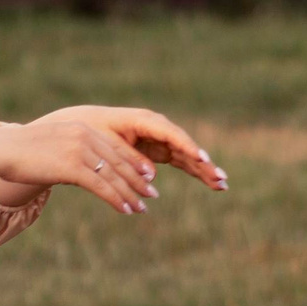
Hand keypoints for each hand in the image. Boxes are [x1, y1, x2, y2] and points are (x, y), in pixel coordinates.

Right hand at [0, 106, 224, 214]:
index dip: (133, 163)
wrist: (0, 149)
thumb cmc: (20, 151)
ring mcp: (79, 150)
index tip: (147, 175)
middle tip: (152, 194)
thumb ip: (70, 152)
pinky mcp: (72, 167)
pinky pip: (101, 186)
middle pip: (119, 162)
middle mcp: (85, 136)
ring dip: (130, 194)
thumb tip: (79, 168)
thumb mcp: (51, 145)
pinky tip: (126, 209)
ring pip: (113, 176)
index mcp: (82, 128)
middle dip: (138, 180)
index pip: (115, 147)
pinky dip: (116, 199)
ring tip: (142, 207)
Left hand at [47, 105, 226, 189]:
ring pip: (187, 156)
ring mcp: (161, 140)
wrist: (84, 127)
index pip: (170, 133)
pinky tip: (211, 183)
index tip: (202, 159)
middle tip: (221, 177)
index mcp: (143, 120)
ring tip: (222, 185)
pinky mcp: (160, 152)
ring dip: (204, 170)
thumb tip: (152, 177)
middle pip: (185, 146)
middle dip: (203, 162)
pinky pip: (183, 162)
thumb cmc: (92, 131)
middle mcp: (157, 129)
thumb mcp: (106, 144)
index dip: (187, 146)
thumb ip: (130, 158)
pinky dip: (196, 172)